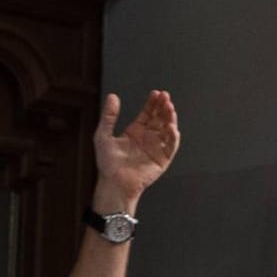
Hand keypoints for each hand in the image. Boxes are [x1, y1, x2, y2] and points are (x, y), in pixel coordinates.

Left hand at [93, 90, 179, 209]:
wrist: (114, 183)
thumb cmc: (107, 163)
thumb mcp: (103, 135)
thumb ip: (109, 116)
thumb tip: (113, 96)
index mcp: (136, 131)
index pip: (148, 113)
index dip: (153, 103)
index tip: (156, 93)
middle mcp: (148, 138)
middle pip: (160, 118)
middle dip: (164, 107)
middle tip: (166, 97)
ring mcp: (156, 148)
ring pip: (168, 129)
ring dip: (170, 118)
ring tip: (169, 108)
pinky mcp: (163, 159)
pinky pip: (171, 146)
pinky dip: (173, 136)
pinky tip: (171, 127)